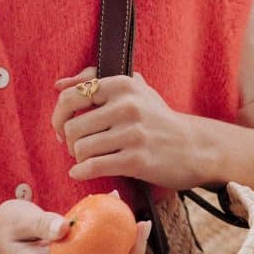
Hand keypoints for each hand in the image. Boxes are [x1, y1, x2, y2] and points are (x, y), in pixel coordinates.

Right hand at [0, 196, 152, 253]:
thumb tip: (64, 228)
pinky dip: (118, 235)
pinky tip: (123, 208)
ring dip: (129, 251)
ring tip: (142, 224)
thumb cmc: (6, 230)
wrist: (4, 233)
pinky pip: (104, 252)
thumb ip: (39, 224)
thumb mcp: (17, 222)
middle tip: (140, 235)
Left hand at [52, 65, 208, 193]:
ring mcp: (133, 133)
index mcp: (122, 84)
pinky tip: (81, 173)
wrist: (195, 147)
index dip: (58, 116)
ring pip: (80, 149)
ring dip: (78, 158)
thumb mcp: (134, 90)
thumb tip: (58, 85)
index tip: (62, 128)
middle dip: (69, 142)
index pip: (71, 97)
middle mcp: (127, 106)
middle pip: (72, 127)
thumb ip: (96, 81)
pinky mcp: (137, 160)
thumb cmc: (158, 119)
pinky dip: (80, 172)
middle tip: (78, 148)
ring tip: (88, 159)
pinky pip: (93, 167)